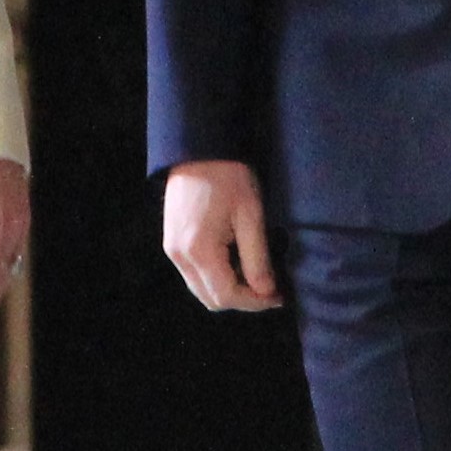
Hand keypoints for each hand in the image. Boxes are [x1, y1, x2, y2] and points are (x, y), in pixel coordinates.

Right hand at [163, 159, 279, 312]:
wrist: (198, 149)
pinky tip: (236, 262)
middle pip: (211, 299)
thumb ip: (257, 259)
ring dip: (229, 290)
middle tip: (270, 289)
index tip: (279, 295)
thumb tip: (267, 292)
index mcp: (198, 251)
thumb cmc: (228, 176)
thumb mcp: (250, 216)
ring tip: (255, 276)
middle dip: (243, 300)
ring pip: (201, 290)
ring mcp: (171, 250)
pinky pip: (194, 274)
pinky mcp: (171, 243)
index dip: (255, 302)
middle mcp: (179, 257)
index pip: (227, 295)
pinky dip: (216, 277)